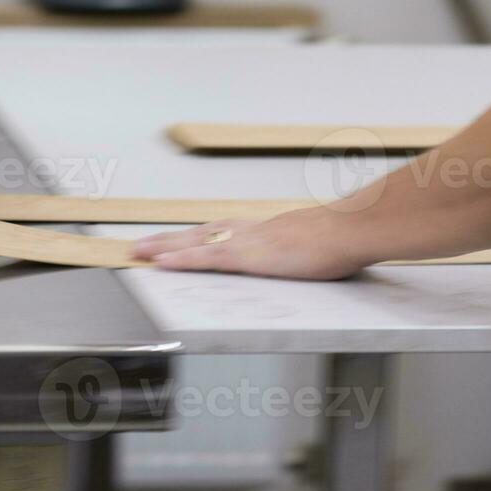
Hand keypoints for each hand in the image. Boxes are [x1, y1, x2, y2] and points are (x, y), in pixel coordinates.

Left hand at [130, 207, 368, 279]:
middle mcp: (251, 230)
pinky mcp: (247, 256)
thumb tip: (320, 257)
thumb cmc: (347, 237)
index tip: (182, 237)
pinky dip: (179, 259)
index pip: (225, 230)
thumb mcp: (324, 245)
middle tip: (144, 244)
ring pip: (194, 242)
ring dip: (164, 247)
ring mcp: (246, 242)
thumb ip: (312, 251)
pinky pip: (204, 258)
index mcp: (269, 229)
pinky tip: (160, 263)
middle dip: (172, 238)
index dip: (200, 234)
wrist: (352, 228)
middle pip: (202, 232)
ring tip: (138, 252)